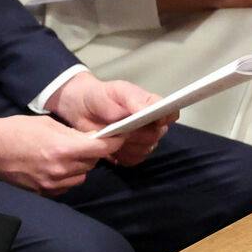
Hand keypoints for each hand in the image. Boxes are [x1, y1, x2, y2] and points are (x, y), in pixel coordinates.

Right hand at [0, 114, 119, 195]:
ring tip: (66, 155)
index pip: (100, 149)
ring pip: (82, 176)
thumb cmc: (14, 130)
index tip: (118, 137)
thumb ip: (71, 134)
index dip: (112, 142)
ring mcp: (52, 183)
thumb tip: (91, 138)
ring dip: (80, 166)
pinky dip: (67, 176)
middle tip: (84, 143)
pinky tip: (55, 166)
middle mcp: (60, 169)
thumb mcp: (46, 124)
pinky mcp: (44, 192)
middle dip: (92, 152)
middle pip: (92, 163)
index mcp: (62, 148)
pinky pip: (67, 185)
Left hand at [49, 74, 168, 165]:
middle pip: (156, 135)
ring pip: (145, 150)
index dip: (165, 118)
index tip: (152, 120)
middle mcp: (152, 125)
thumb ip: (135, 98)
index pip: (171, 114)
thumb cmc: (100, 96)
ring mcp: (141, 141)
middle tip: (120, 126)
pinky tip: (110, 146)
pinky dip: (121, 155)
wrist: (80, 109)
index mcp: (152, 106)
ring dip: (128, 145)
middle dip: (137, 133)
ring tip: (111, 134)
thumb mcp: (116, 91)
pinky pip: (133, 160)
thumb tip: (152, 109)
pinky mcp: (130, 154)